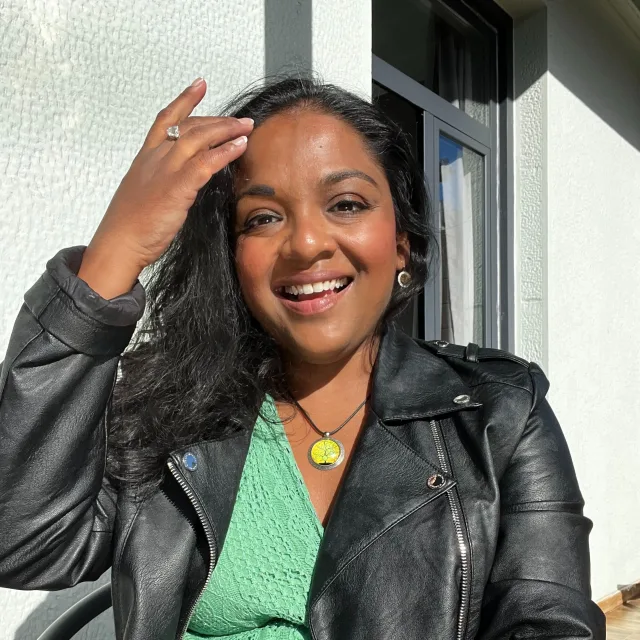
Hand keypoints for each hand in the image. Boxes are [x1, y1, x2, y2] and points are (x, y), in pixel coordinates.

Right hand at [84, 77, 252, 272]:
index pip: (166, 119)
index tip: (199, 85)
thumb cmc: (131, 225)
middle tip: (240, 119)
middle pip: (189, 126)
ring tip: (246, 127)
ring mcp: (166, 170)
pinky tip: (240, 147)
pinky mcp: (177, 187)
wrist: (119, 243)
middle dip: (218, 120)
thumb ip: (162, 181)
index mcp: (145, 158)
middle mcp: (155, 158)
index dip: (184, 100)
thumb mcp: (145, 194)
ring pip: (199, 138)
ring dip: (226, 130)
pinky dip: (225, 152)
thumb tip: (181, 182)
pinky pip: (206, 163)